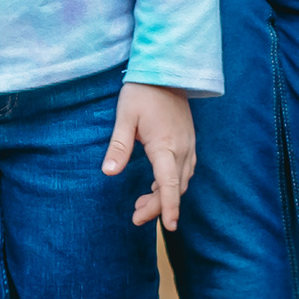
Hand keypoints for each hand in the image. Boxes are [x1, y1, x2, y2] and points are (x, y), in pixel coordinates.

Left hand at [106, 83, 197, 230]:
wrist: (168, 70)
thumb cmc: (143, 91)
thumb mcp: (125, 117)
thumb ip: (119, 146)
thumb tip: (109, 172)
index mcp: (166, 145)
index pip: (169, 184)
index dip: (168, 207)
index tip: (168, 227)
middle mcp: (182, 149)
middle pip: (175, 187)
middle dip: (159, 206)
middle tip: (136, 217)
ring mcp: (188, 145)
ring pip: (181, 180)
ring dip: (164, 196)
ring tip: (141, 205)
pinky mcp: (188, 141)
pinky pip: (184, 170)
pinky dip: (172, 184)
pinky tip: (157, 186)